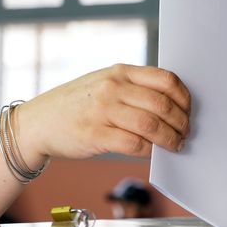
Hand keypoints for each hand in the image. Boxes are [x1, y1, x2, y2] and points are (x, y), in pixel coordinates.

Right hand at [16, 64, 190, 164]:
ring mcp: (103, 111)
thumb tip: (170, 107)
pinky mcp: (95, 135)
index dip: (184, 98)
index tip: (189, 112)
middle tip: (185, 134)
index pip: (166, 80)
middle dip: (181, 123)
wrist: (38, 122)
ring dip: (170, 139)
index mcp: (120, 72)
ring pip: (152, 125)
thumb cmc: (75, 105)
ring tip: (175, 146)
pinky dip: (149, 151)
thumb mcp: (103, 84)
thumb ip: (132, 88)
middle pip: (163, 104)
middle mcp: (113, 88)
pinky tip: (153, 154)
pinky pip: (134, 144)